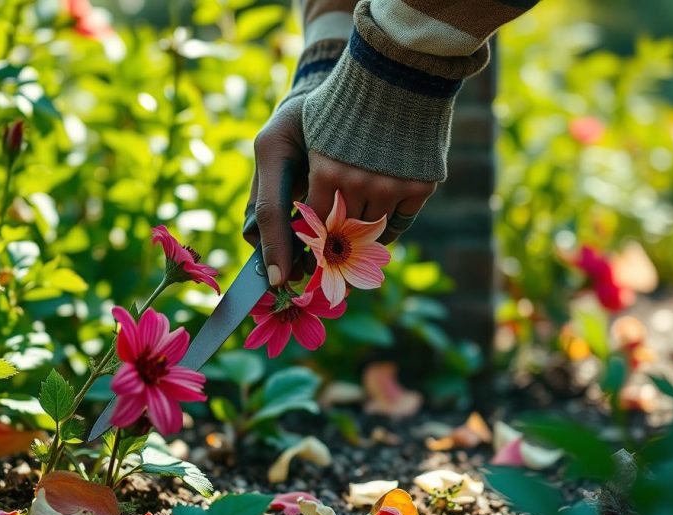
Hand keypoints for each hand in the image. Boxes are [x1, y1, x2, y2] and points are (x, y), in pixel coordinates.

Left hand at [245, 102, 436, 286]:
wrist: (389, 75)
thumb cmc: (324, 112)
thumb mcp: (278, 140)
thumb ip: (266, 192)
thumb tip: (251, 240)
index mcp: (323, 168)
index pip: (306, 226)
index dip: (289, 253)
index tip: (279, 281)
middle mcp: (359, 179)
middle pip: (335, 236)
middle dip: (323, 247)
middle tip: (315, 258)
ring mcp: (392, 184)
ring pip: (366, 236)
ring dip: (354, 236)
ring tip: (346, 218)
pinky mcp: (421, 186)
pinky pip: (396, 227)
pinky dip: (383, 228)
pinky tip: (372, 211)